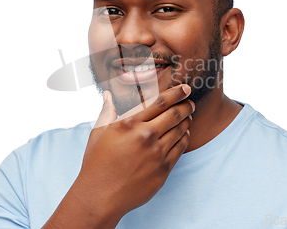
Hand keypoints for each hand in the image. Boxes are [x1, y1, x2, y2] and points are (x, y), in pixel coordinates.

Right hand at [72, 84, 193, 225]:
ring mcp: (156, 153)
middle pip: (174, 114)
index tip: (185, 88)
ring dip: (187, 120)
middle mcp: (145, 136)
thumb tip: (108, 95)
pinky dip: (185, 138)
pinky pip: (180, 148)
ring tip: (188, 116)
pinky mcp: (163, 169)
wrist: (100, 197)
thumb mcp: (97, 134)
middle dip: (186, 105)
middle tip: (190, 101)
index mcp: (129, 124)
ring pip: (180, 130)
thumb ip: (107, 112)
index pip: (159, 102)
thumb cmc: (96, 164)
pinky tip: (184, 134)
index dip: (176, 93)